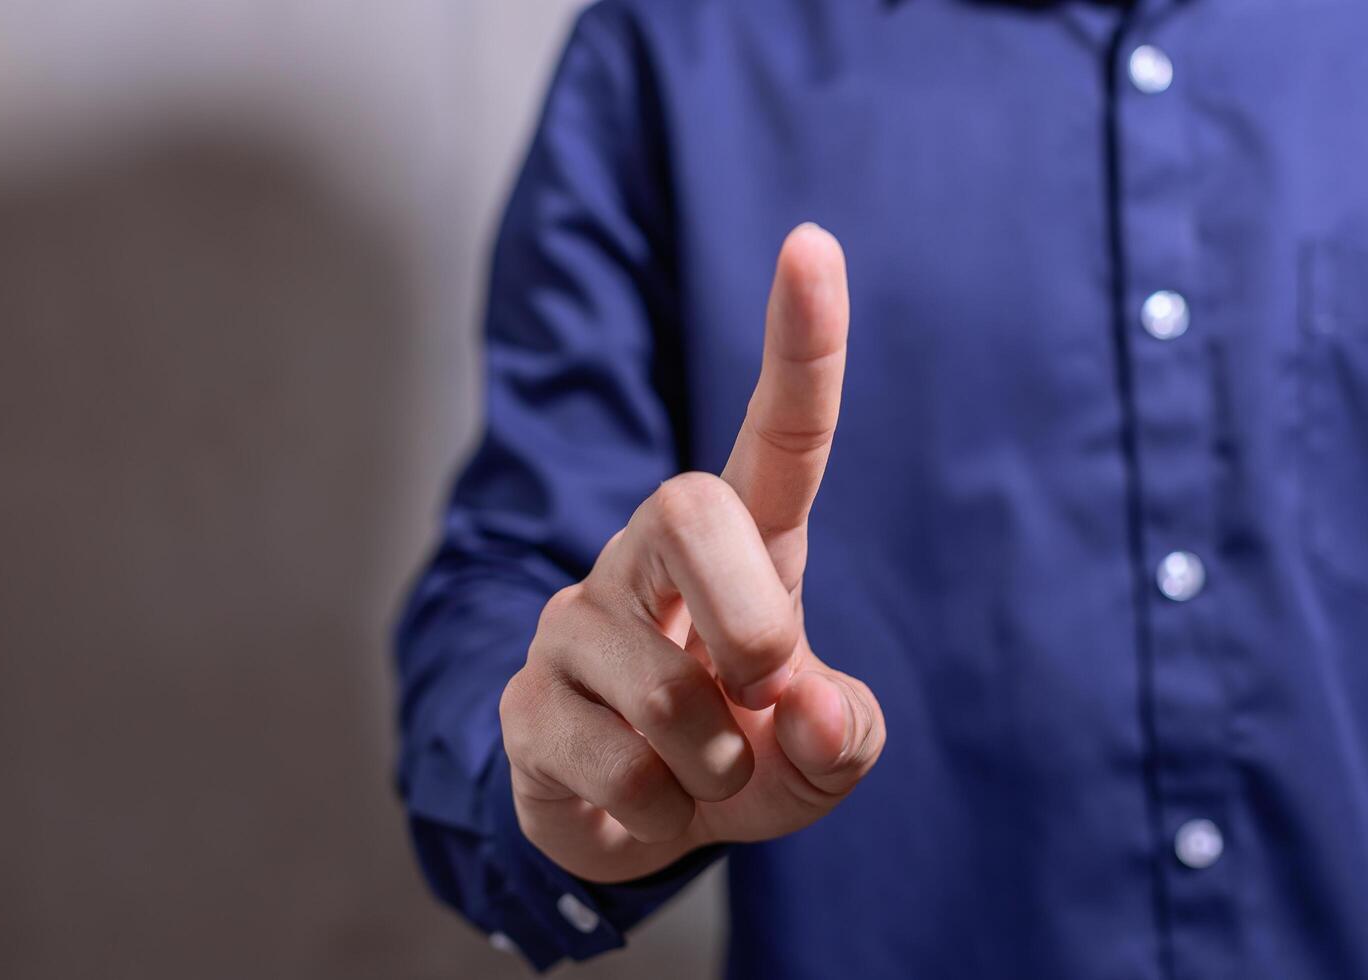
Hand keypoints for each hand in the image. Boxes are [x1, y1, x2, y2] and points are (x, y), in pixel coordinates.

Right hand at [499, 223, 884, 882]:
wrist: (637, 827)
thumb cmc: (740, 759)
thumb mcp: (819, 755)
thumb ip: (843, 729)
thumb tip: (809, 715)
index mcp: (740, 549)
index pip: (773, 436)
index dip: (800, 346)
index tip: (811, 242)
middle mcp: (648, 560)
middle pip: (689, 507)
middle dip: (751, 618)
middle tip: (767, 690)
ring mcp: (577, 624)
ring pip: (661, 681)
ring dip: (712, 760)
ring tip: (701, 772)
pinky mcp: (524, 702)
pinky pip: (609, 760)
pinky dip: (657, 811)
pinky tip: (643, 800)